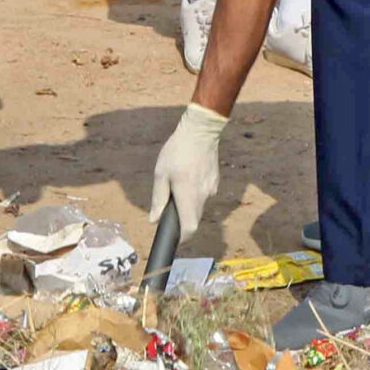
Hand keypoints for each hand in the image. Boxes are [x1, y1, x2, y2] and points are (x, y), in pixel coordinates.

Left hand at [150, 103, 227, 228]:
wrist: (201, 131)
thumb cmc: (177, 151)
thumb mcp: (161, 174)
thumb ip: (158, 199)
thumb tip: (154, 219)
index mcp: (188, 196)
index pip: (190, 228)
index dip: (182, 237)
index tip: (173, 237)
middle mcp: (203, 196)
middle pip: (194, 219)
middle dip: (182, 219)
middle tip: (169, 207)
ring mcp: (211, 188)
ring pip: (199, 206)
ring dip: (188, 204)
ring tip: (179, 185)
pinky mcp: (215, 181)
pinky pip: (204, 194)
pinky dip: (196, 192)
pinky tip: (189, 176)